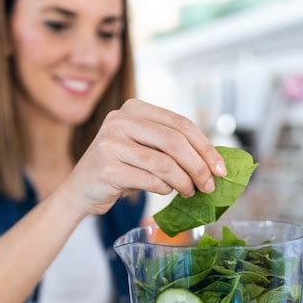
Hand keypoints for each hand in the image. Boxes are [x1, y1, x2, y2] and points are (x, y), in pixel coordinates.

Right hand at [67, 99, 226, 216]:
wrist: (81, 190)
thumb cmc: (120, 169)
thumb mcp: (144, 148)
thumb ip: (171, 147)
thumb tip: (213, 162)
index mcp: (135, 109)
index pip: (180, 123)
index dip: (206, 146)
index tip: (221, 169)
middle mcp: (120, 120)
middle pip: (175, 142)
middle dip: (199, 166)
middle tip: (209, 186)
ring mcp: (111, 143)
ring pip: (164, 163)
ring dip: (184, 182)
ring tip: (190, 192)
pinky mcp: (107, 168)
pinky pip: (149, 180)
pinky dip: (164, 189)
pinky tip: (166, 192)